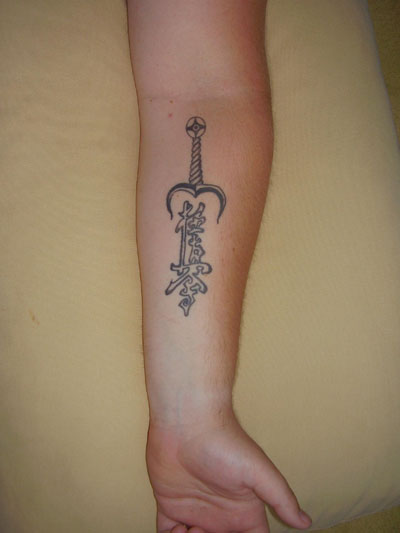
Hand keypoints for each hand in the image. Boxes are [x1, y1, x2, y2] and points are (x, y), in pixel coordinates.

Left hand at [146, 412, 311, 532]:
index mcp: (244, 511)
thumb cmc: (226, 442)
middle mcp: (220, 515)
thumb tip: (307, 522)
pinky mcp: (170, 506)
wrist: (188, 422)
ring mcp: (195, 511)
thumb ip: (281, 498)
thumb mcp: (259, 472)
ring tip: (193, 530)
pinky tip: (179, 528)